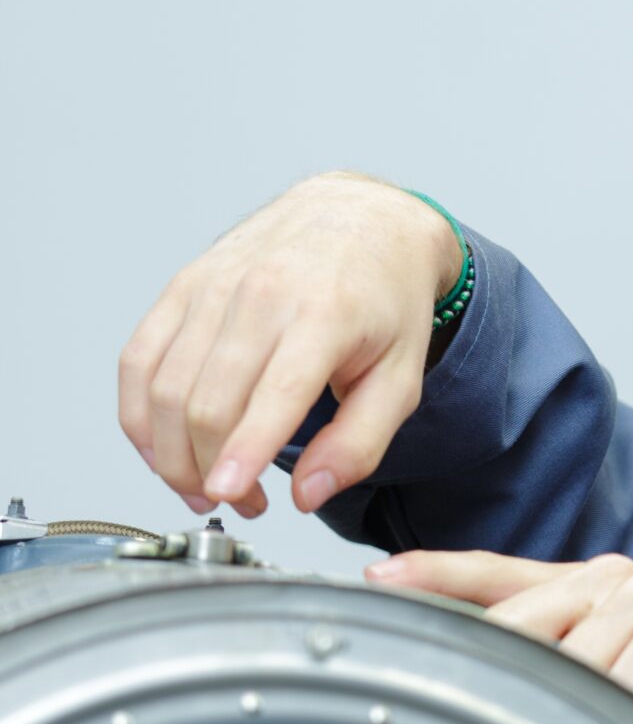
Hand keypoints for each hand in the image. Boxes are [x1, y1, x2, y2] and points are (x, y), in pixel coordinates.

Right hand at [117, 171, 462, 517]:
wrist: (359, 219)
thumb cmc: (384, 302)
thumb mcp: (402, 377)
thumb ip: (360, 442)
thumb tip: (310, 494)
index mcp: (324, 314)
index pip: (272, 394)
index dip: (242, 453)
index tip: (229, 495)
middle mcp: (260, 295)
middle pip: (207, 401)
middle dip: (212, 469)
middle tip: (242, 504)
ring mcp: (212, 288)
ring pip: (164, 387)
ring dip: (172, 453)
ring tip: (204, 487)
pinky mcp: (181, 287)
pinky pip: (138, 360)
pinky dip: (140, 415)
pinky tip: (164, 448)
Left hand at [369, 551, 632, 723]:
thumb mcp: (611, 685)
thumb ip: (559, 670)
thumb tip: (482, 687)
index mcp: (593, 589)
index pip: (499, 573)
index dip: (437, 573)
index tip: (378, 578)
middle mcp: (616, 583)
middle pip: (519, 615)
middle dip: (489, 660)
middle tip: (458, 701)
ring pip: (567, 657)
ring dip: (568, 704)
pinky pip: (620, 677)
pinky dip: (616, 710)